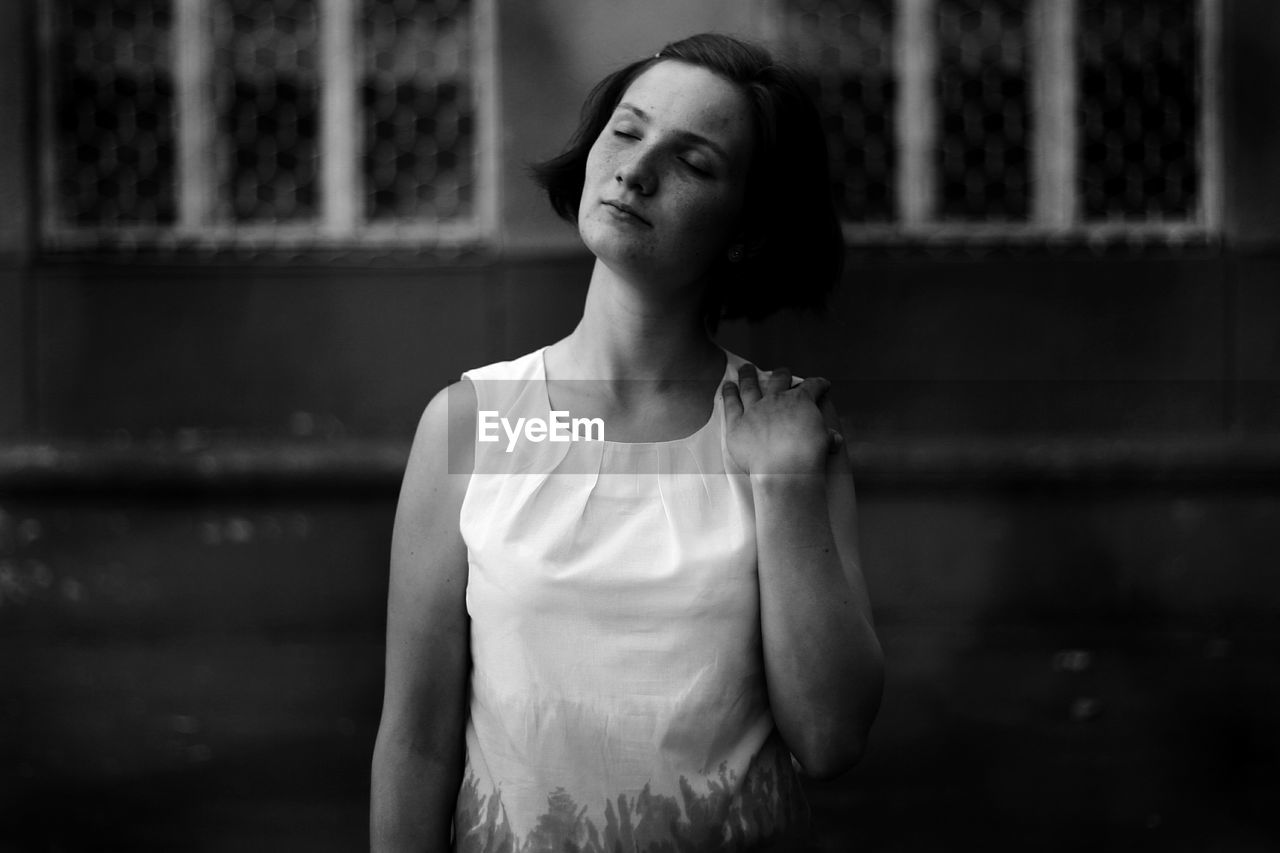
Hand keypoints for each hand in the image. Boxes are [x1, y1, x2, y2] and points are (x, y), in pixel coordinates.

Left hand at [722, 364, 842, 477]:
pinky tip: (727, 386)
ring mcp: (755, 409)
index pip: (813, 386)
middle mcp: (776, 400)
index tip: (823, 384)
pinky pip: (731, 404)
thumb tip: (835, 439)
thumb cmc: (809, 457)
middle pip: (779, 380)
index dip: (819, 384)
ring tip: (746, 369)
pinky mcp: (737, 423)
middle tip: (783, 371)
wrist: (784, 469)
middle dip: (782, 374)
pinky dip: (729, 393)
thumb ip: (829, 437)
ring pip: (750, 386)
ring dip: (748, 376)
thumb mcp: (826, 443)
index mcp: (801, 401)